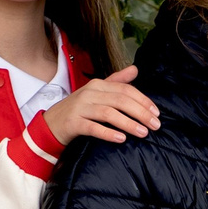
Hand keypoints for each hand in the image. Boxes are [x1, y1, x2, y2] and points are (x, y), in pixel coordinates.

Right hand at [43, 66, 159, 144]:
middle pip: (120, 100)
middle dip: (141, 113)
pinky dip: (108, 133)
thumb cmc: (78, 110)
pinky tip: (121, 139)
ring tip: (143, 133)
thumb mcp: (96, 93)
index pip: (125, 89)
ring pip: (109, 113)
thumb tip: (135, 69)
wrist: (50, 124)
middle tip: (155, 125)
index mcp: (98, 85)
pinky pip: (93, 128)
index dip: (143, 100)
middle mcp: (89, 93)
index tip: (157, 113)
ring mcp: (80, 108)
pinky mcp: (73, 123)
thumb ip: (116, 81)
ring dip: (128, 123)